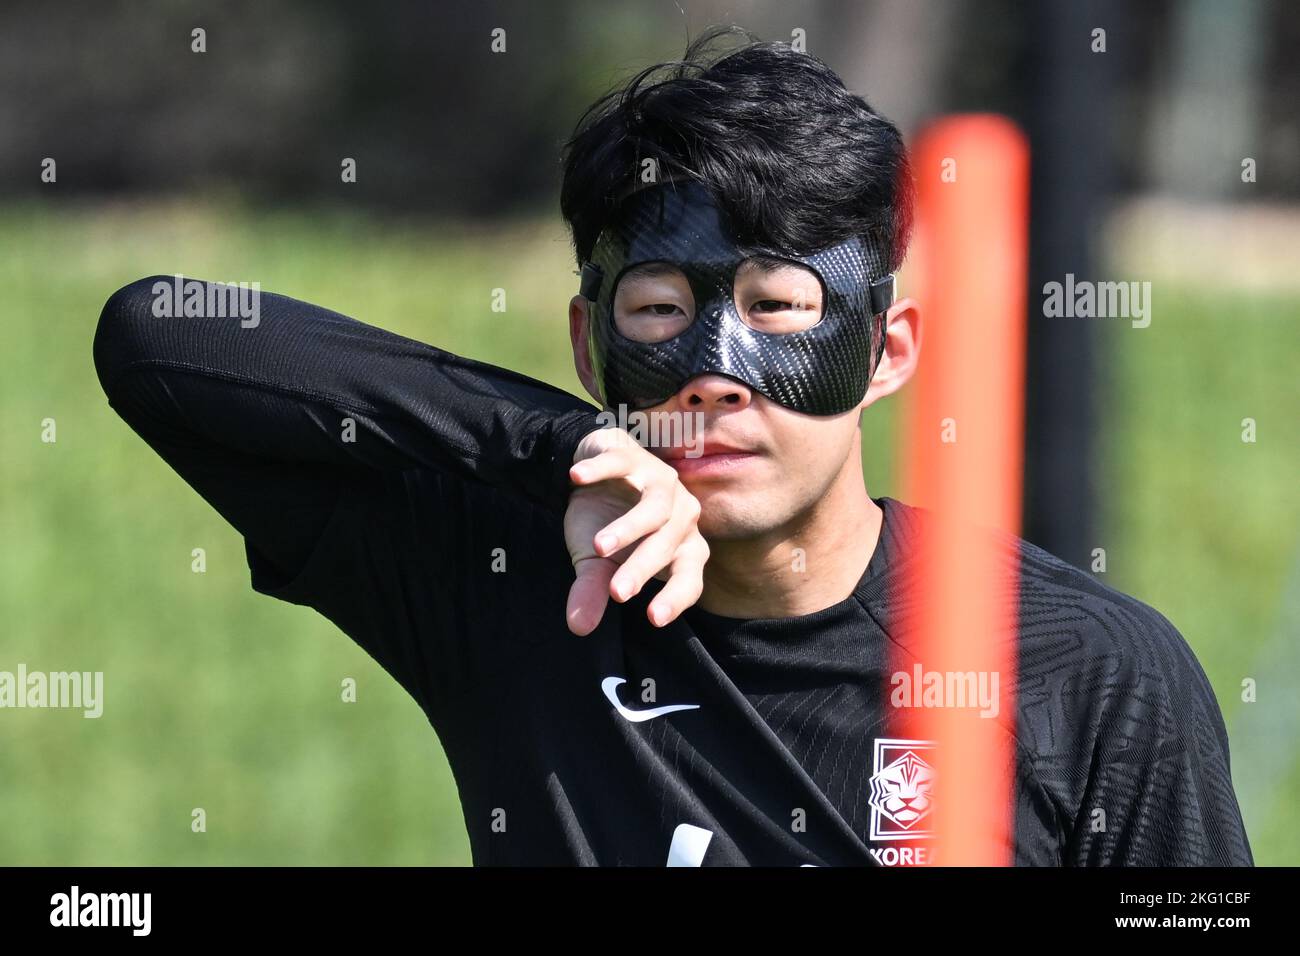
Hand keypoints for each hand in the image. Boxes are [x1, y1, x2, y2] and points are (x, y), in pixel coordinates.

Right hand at [563, 425, 709, 635]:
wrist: (593, 475)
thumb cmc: (606, 523)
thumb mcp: (596, 562)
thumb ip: (593, 591)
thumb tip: (579, 627)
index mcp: (680, 547)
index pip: (689, 577)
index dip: (676, 597)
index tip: (653, 618)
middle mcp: (680, 514)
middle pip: (667, 544)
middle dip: (641, 569)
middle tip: (615, 591)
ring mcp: (661, 482)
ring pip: (654, 508)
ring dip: (628, 528)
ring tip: (598, 546)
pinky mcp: (634, 456)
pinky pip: (621, 463)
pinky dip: (599, 471)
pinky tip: (576, 478)